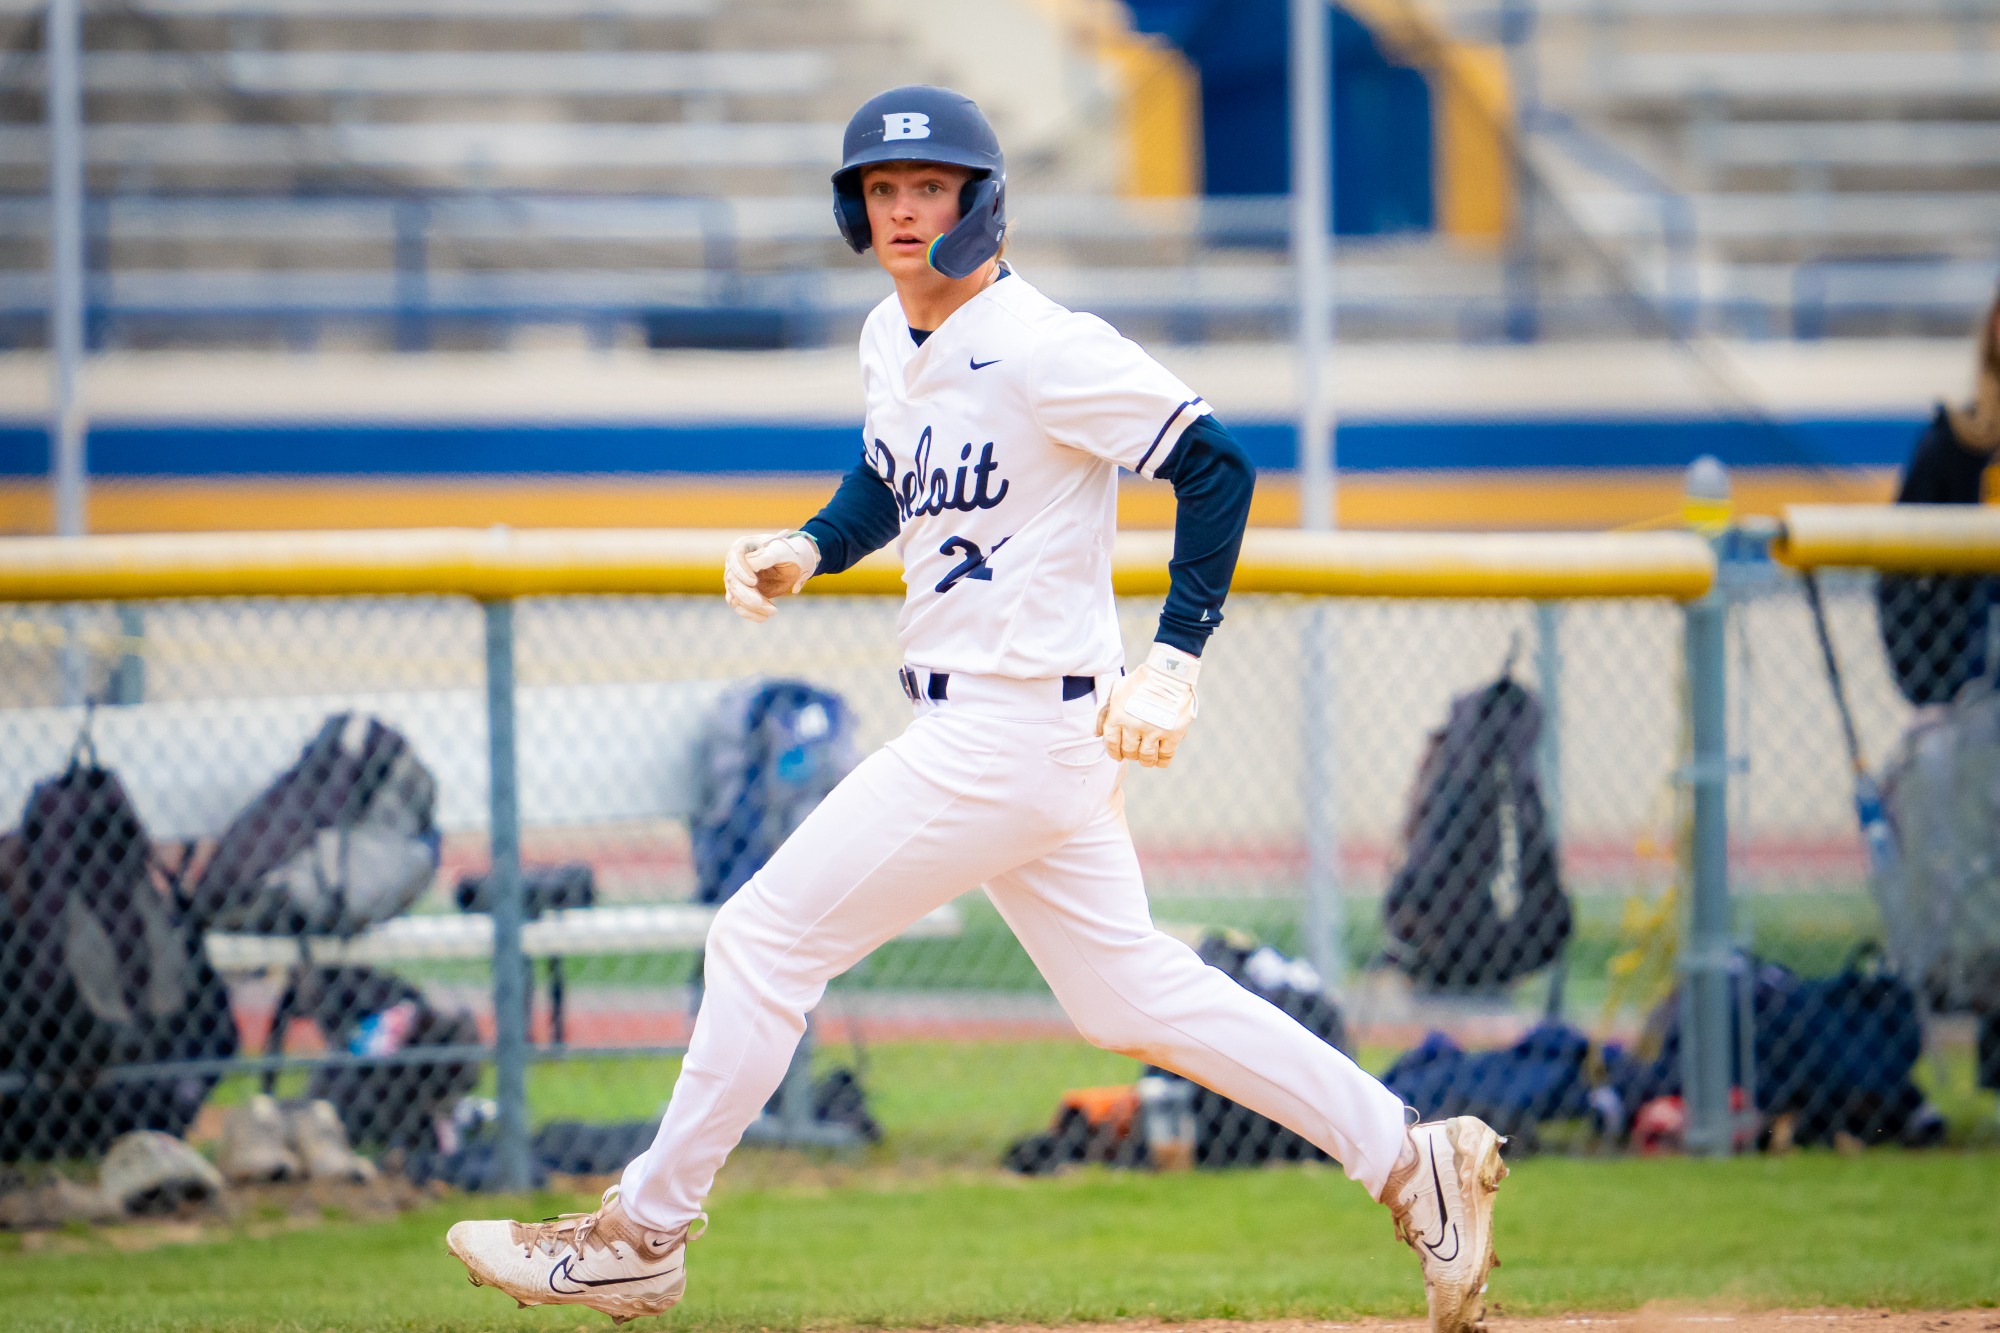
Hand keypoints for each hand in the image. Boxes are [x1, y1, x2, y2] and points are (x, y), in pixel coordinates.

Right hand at [723, 531, 818, 622]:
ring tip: (773, 611)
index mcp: (743, 546)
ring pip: (734, 596)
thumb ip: (766, 556)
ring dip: (751, 607)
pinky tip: (765, 617)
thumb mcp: (781, 552)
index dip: (741, 571)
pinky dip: (750, 614)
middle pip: (732, 580)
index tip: (753, 582)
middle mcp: (735, 563)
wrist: (793, 565)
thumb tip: (750, 564)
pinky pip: (739, 606)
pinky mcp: (742, 593)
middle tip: (760, 604)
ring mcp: (736, 579)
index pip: (734, 559)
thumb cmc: (787, 554)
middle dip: (746, 595)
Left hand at [1097, 642, 1199, 767]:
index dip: (1114, 751)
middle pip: (1129, 751)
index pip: (1111, 743)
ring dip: (1145, 760)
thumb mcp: (1117, 691)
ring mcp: (1154, 730)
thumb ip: (1104, 712)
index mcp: (1118, 715)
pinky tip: (1160, 760)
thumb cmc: (1142, 680)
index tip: (1118, 754)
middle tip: (1134, 752)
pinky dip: (1162, 760)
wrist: (1169, 670)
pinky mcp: (1173, 732)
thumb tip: (1096, 734)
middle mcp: (1134, 725)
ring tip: (1147, 759)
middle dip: (1130, 754)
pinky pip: (1166, 754)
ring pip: (1146, 756)